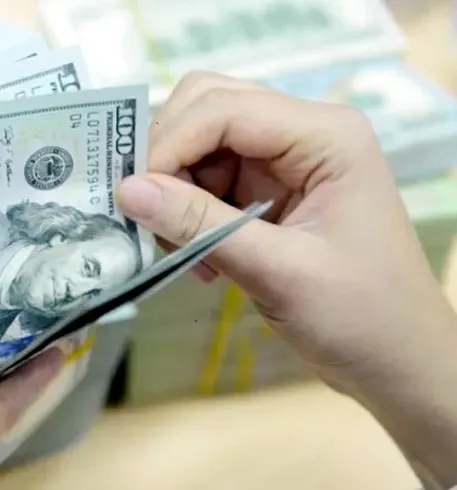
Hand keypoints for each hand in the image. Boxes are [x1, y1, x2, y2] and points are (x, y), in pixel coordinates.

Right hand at [117, 72, 456, 485]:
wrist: (395, 361)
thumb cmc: (359, 317)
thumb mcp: (277, 271)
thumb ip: (200, 225)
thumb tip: (125, 190)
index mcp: (325, 135)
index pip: (223, 108)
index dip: (170, 144)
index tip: (133, 197)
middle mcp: (303, 132)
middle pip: (208, 107)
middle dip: (168, 155)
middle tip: (149, 211)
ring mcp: (285, 159)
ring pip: (201, 143)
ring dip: (176, 189)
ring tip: (182, 247)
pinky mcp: (269, 188)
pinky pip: (208, 178)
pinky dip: (190, 212)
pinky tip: (201, 257)